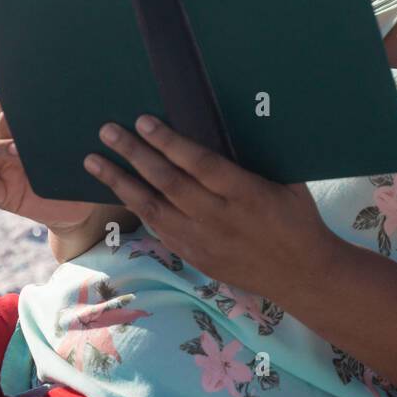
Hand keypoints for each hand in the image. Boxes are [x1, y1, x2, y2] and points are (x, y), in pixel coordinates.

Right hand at [0, 93, 99, 231]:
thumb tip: (97, 104)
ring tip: (16, 152)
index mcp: (26, 126)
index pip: (6, 104)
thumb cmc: (84, 168)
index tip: (9, 93)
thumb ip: (79, 129)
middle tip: (20, 119)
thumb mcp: (85, 147)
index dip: (3, 97)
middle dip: (5, 120)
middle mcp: (8, 142)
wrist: (82, 205)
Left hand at [84, 115, 341, 301]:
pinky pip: (160, 230)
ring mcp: (203, 241)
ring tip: (94, 161)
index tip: (144, 121)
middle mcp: (218, 217)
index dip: (168, 141)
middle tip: (107, 131)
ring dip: (121, 182)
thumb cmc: (299, 221)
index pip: (198, 162)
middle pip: (167, 182)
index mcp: (244, 193)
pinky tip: (122, 193)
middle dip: (134, 154)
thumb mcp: (289, 183)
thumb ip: (257, 161)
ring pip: (153, 208)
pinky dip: (139, 210)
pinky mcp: (196, 257)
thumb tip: (233, 129)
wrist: (302, 276)